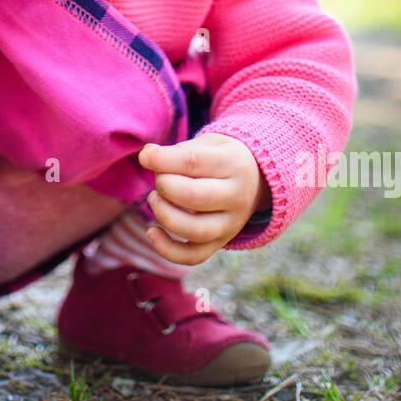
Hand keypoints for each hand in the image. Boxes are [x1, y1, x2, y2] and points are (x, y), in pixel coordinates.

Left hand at [137, 132, 269, 265]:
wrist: (255, 180)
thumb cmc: (220, 158)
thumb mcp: (206, 144)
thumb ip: (177, 151)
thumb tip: (147, 156)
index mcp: (234, 163)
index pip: (193, 162)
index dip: (162, 160)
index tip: (145, 157)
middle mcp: (236, 196)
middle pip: (193, 197)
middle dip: (165, 186)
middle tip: (160, 178)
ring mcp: (231, 224)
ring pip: (195, 230)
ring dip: (164, 215)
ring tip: (155, 199)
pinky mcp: (220, 242)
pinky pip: (194, 256)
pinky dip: (168, 249)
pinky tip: (152, 231)